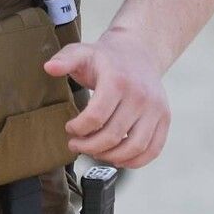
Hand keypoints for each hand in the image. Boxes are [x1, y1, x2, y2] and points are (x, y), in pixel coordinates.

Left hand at [43, 29, 170, 167]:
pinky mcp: (164, 118)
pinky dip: (135, 161)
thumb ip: (64, 60)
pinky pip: (153, 149)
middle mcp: (140, 96)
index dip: (78, 128)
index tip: (69, 128)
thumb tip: (48, 68)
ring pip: (134, 147)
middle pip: (112, 135)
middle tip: (76, 145)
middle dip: (89, 146)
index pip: (96, 116)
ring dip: (110, 157)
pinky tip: (116, 158)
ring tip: (94, 152)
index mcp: (117, 80)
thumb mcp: (81, 52)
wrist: (137, 52)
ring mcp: (155, 109)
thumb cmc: (104, 57)